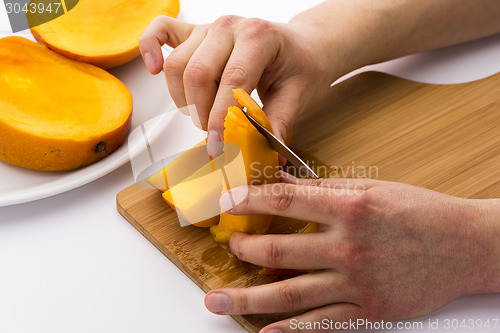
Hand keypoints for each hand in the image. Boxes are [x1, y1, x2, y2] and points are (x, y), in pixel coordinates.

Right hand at [139, 15, 337, 145]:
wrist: (303, 45)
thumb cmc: (301, 65)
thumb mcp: (298, 94)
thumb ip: (278, 122)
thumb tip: (266, 151)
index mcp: (259, 37)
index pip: (232, 81)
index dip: (221, 119)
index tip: (219, 146)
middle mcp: (230, 27)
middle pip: (197, 73)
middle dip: (201, 113)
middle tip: (214, 134)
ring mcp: (210, 27)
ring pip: (178, 64)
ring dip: (183, 98)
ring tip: (202, 115)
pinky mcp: (196, 32)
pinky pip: (161, 32)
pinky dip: (150, 48)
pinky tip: (153, 68)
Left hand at [204, 173, 499, 332]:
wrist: (465, 246)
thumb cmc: (420, 211)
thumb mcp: (372, 188)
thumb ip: (324, 188)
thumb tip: (283, 182)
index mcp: (350, 207)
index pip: (286, 201)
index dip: (249, 201)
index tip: (227, 204)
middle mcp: (349, 245)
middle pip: (280, 248)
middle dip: (246, 247)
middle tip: (231, 245)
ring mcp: (357, 281)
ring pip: (290, 291)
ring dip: (248, 297)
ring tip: (216, 299)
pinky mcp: (369, 309)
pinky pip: (321, 323)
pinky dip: (290, 331)